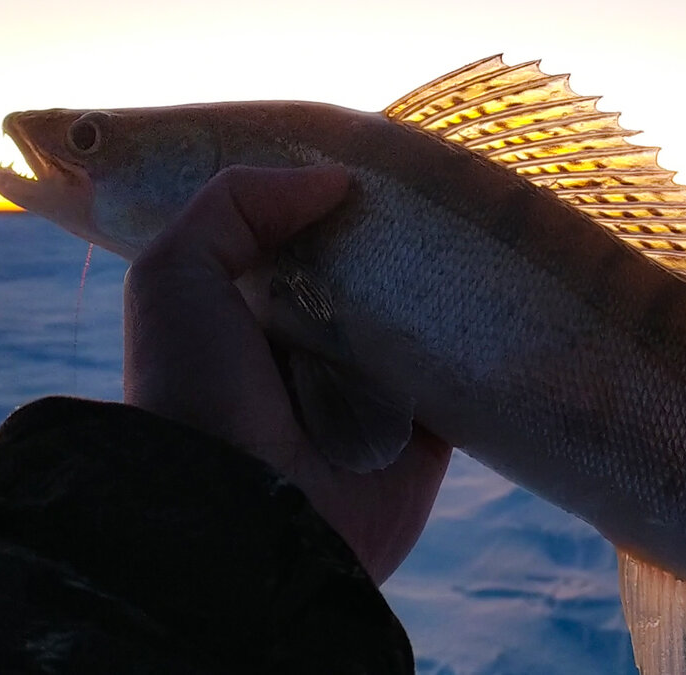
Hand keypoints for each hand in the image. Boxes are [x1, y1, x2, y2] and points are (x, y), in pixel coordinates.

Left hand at [122, 165, 451, 582]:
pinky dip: (484, 340)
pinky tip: (511, 287)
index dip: (336, 201)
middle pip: (372, 275)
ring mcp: (374, 392)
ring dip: (450, 283)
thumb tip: (333, 179)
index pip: (305, 241)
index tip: (380, 157)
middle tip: (447, 183)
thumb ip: (235, 205)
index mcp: (256, 315)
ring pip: (424, 319)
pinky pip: (464, 374)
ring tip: (491, 221)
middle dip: (402, 236)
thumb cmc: (196, 390)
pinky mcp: (425, 431)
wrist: (244, 518)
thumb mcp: (175, 274)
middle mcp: (316, 350)